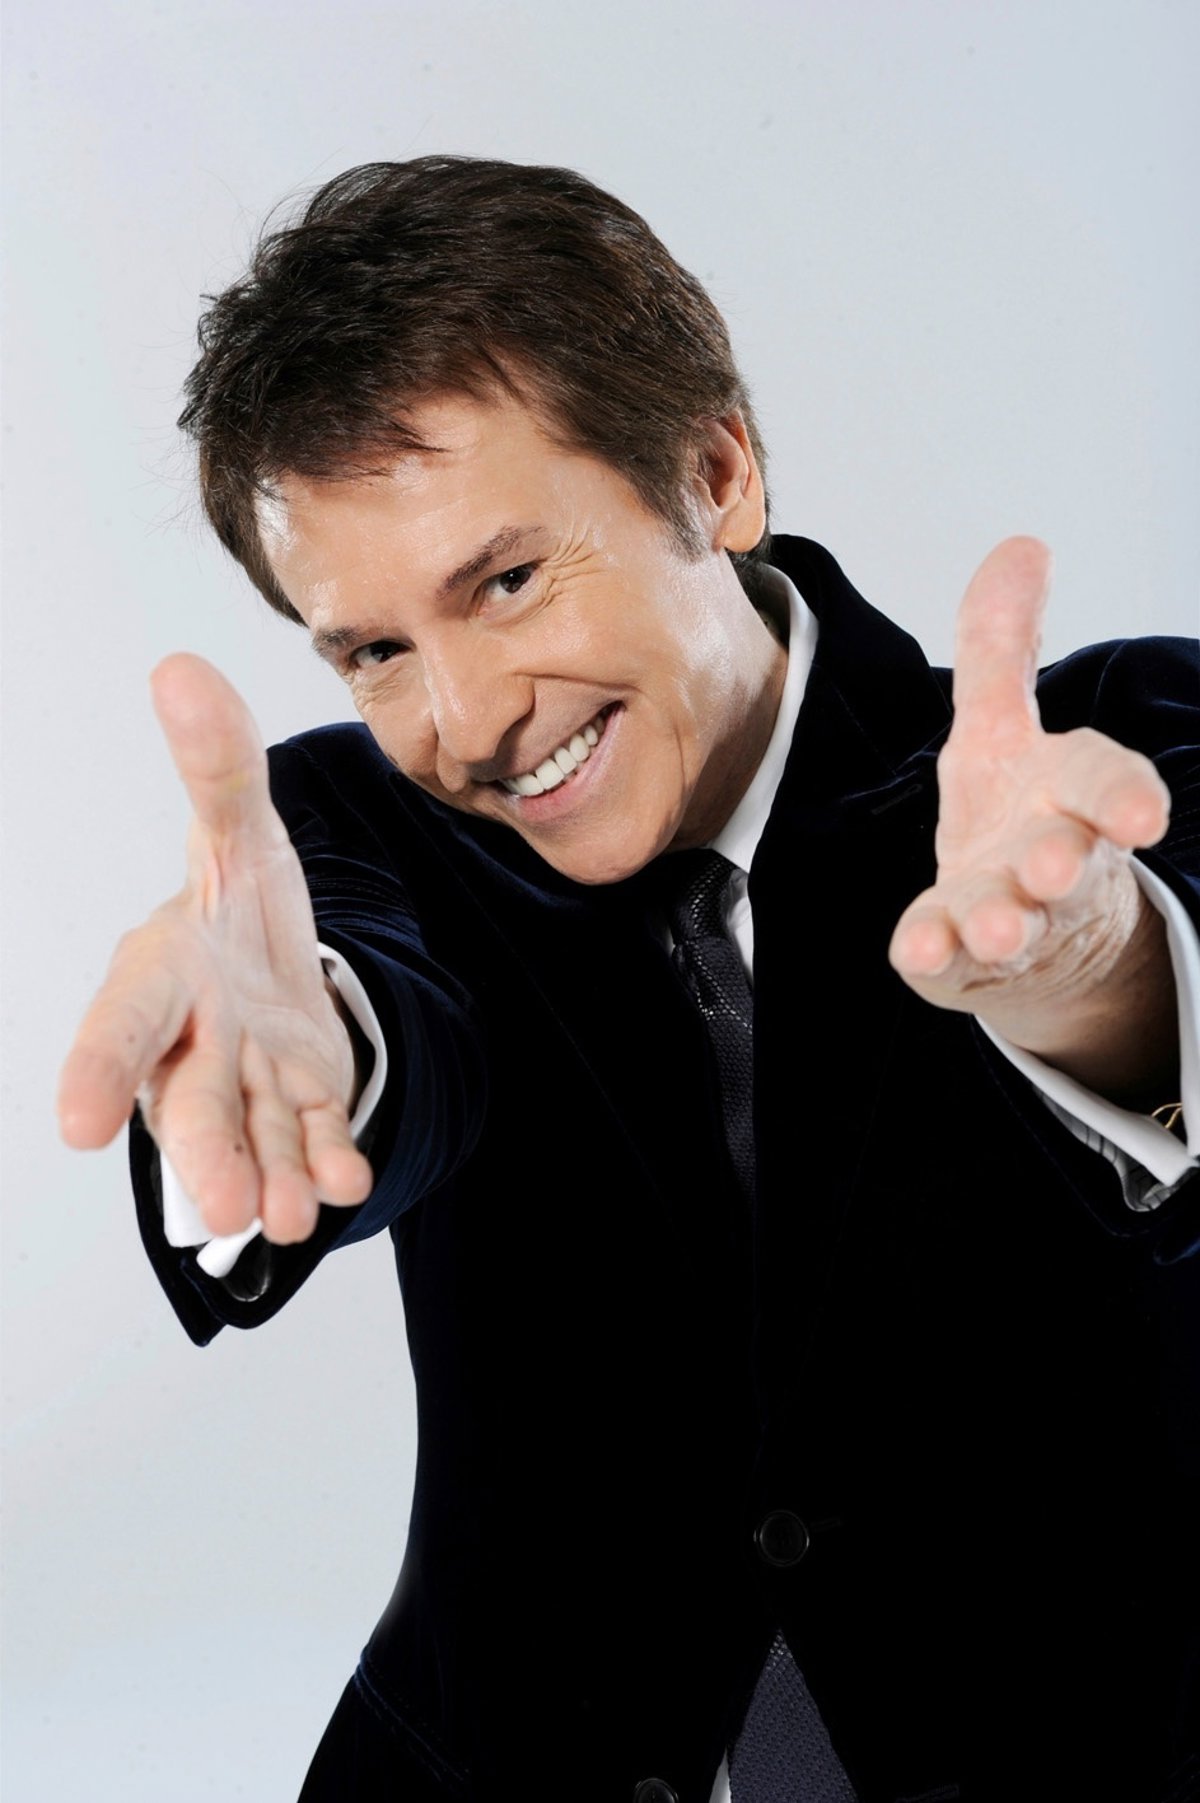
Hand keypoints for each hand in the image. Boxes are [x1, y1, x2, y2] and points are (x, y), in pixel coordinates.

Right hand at [58, 655, 373, 1243]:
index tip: (74, 1125)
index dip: (96, 1069)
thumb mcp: (239, 829)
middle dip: (207, 1151)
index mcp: (163, 974)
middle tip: (229, 1202)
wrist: (275, 964)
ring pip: (253, 1138)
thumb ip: (216, 764)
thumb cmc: (238, 900)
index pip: (123, 1022)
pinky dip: (326, 1164)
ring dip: (272, 1178)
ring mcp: (247, 1085)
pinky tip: (344, 1183)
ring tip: (294, 1215)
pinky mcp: (297, 1109)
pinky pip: (310, 1143)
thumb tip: (179, 665)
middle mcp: (194, 1042)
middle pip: (192, 1100)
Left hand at [888, 538, 1175, 1098]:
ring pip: (1014, 918)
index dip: (1124, 796)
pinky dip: (939, 955)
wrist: (1033, 929)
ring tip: (997, 925)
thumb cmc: (1018, 812)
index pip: (1105, 784)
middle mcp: (1046, 857)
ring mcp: (1008, 914)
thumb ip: (1001, 646)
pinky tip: (924, 952)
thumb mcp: (1002, 724)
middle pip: (1066, 858)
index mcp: (1064, 793)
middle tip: (1054, 864)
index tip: (1143, 815)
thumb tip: (1023, 543)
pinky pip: (949, 959)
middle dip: (1062, 859)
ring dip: (1004, 919)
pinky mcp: (961, 956)